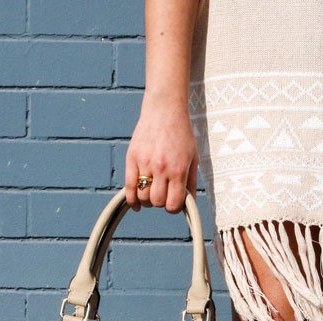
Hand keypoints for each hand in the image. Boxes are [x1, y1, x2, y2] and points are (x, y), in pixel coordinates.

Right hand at [124, 95, 197, 212]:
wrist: (164, 111)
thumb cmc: (182, 134)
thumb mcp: (193, 158)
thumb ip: (191, 182)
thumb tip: (188, 203)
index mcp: (178, 170)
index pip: (173, 203)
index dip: (173, 208)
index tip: (174, 203)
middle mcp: (161, 168)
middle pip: (157, 202)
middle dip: (161, 203)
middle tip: (163, 196)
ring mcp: (145, 163)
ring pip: (142, 196)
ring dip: (147, 201)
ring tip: (151, 195)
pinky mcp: (132, 157)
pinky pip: (128, 186)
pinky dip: (131, 199)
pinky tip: (136, 204)